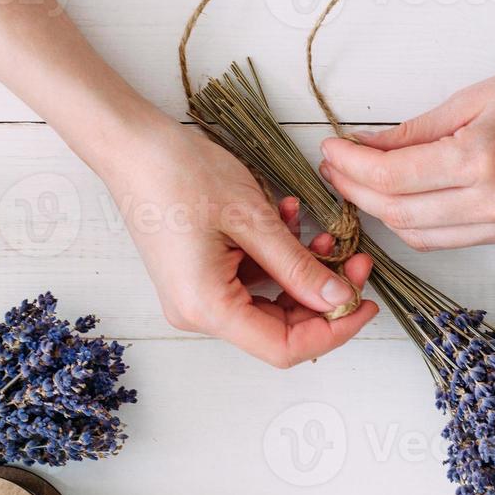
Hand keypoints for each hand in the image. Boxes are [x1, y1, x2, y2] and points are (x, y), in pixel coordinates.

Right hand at [96, 113, 378, 366]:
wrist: (131, 146)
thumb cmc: (178, 173)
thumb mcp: (252, 218)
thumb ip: (297, 266)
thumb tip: (338, 299)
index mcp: (206, 307)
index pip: (283, 347)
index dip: (332, 332)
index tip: (364, 304)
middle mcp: (198, 311)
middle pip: (278, 328)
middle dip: (323, 296)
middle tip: (357, 261)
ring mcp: (196, 294)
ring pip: (269, 302)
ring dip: (302, 271)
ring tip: (323, 231)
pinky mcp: (199, 275)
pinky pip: (251, 280)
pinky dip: (277, 256)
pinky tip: (289, 219)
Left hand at [318, 44, 494, 250]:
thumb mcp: (474, 96)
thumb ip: (414, 131)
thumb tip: (363, 148)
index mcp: (483, 158)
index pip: (392, 178)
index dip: (350, 167)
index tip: (330, 150)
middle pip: (399, 214)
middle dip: (356, 193)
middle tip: (336, 168)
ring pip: (421, 236)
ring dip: (384, 213)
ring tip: (361, 183)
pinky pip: (452, 239)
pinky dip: (420, 222)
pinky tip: (404, 199)